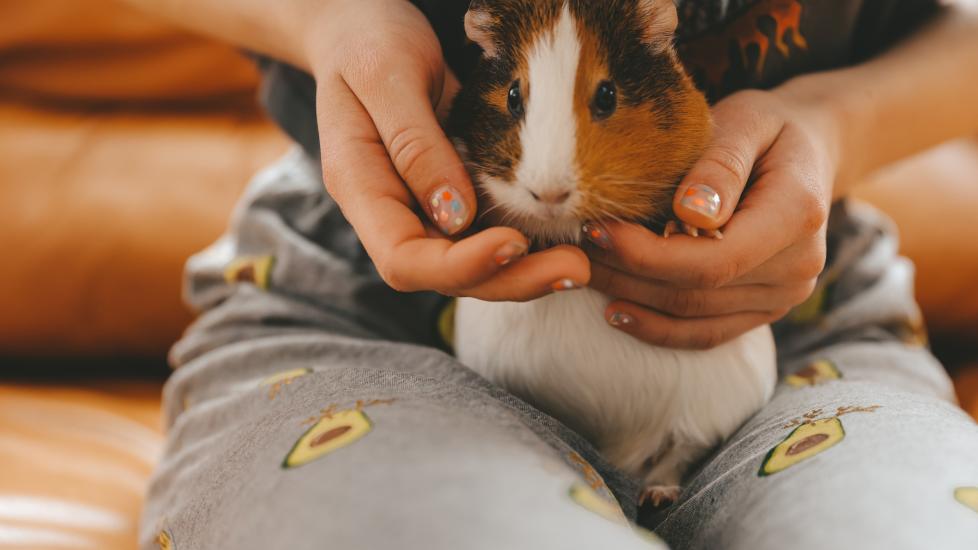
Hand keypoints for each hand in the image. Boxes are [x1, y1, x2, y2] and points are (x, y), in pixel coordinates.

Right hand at [308, 0, 587, 299]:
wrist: (363, 25)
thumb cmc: (367, 39)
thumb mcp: (385, 74)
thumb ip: (415, 144)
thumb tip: (456, 216)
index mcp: (360, 188)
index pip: (403, 258)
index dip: (459, 265)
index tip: (513, 243)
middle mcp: (391, 211)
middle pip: (444, 276)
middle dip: (508, 280)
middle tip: (572, 269)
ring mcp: (421, 208)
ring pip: (471, 265)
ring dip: (524, 272)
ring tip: (578, 265)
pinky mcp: (451, 196)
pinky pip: (486, 235)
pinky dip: (526, 246)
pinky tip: (568, 242)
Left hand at [585, 88, 836, 348]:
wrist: (807, 150)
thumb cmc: (766, 128)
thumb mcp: (746, 121)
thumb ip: (720, 165)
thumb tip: (691, 214)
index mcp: (797, 215)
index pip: (713, 259)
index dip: (648, 255)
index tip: (597, 232)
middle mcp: (798, 267)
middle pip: (697, 292)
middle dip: (627, 275)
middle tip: (573, 252)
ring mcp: (784, 295)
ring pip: (695, 317)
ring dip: (632, 299)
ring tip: (583, 274)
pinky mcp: (764, 309)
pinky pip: (707, 333)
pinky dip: (659, 328)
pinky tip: (616, 311)